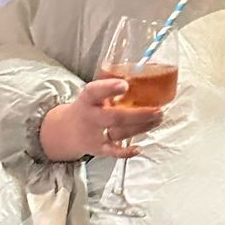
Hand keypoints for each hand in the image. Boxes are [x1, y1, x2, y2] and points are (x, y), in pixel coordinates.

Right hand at [40, 77, 162, 160]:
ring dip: (142, 127)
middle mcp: (90, 117)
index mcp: (87, 100)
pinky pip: (113, 152)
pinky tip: (139, 148)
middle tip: (157, 109)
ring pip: (120, 132)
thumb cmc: (86, 107)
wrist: (66, 131)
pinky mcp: (99, 149)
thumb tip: (139, 72)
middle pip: (114, 117)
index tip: (124, 84)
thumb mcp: (92, 94)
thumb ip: (110, 86)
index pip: (94, 91)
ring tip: (158, 118)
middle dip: (138, 114)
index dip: (109, 88)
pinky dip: (126, 152)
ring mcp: (94, 134)